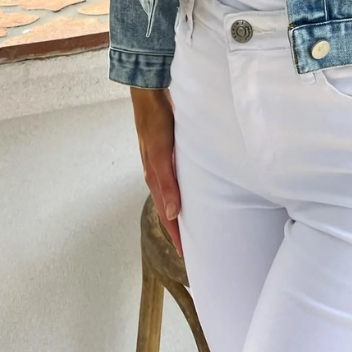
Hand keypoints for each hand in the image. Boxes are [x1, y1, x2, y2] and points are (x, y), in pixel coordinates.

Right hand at [130, 85, 182, 256]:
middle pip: (172, 208)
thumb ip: (167, 183)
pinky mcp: (174, 152)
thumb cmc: (155, 123)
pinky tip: (199, 188)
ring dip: (186, 209)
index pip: (167, 217)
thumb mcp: (161, 154)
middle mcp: (160, 175)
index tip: (187, 256)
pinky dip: (188, 189)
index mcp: (155, 180)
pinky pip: (181, 177)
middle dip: (181, 228)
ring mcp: (167, 163)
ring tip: (200, 222)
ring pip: (177, 193)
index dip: (176, 236)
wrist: (151, 95)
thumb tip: (172, 214)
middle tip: (197, 246)